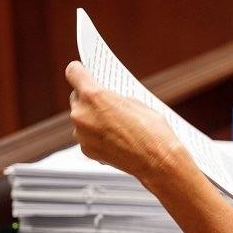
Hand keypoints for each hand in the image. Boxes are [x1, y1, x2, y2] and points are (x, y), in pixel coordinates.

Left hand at [65, 61, 183, 181]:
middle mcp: (82, 114)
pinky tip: (115, 139)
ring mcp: (81, 134)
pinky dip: (96, 136)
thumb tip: (105, 99)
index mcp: (94, 96)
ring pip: (81, 118)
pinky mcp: (85, 150)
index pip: (74, 73)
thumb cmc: (152, 131)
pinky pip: (86, 136)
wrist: (158, 161)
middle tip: (107, 103)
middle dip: (89, 99)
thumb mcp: (135, 102)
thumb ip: (113, 97)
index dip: (79, 71)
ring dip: (93, 118)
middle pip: (77, 97)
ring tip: (116, 125)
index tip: (82, 72)